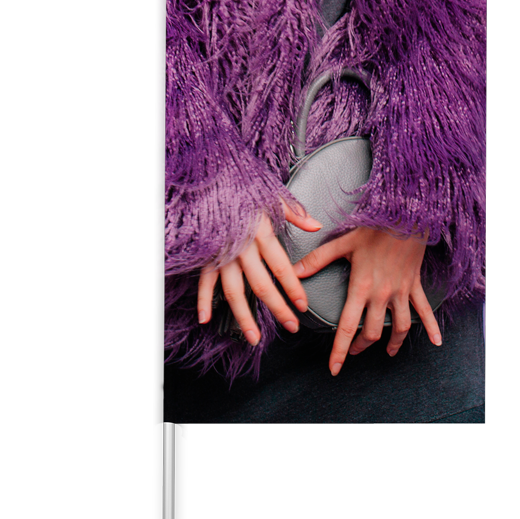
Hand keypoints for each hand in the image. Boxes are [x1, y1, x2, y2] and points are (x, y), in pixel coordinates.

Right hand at [197, 202, 320, 346]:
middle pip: (261, 286)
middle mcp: (242, 248)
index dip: (293, 288)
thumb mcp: (273, 196)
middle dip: (278, 308)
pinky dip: (202, 301)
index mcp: (261, 233)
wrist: (212, 181)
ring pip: (234, 292)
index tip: (302, 305)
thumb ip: (295, 213)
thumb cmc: (245, 190)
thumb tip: (317, 225)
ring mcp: (222, 255)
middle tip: (291, 326)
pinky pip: (204, 282)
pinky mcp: (207, 257)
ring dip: (244, 317)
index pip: (280, 267)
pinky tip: (206, 319)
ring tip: (254, 338)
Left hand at [293, 226, 440, 374]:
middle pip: (372, 332)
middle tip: (353, 351)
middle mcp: (382, 294)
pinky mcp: (413, 285)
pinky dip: (431, 327)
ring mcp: (400, 292)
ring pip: (399, 327)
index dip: (339, 350)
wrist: (406, 217)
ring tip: (387, 351)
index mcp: (362, 287)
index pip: (347, 326)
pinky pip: (424, 310)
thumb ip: (317, 259)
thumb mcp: (342, 243)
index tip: (334, 368)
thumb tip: (294, 272)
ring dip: (392, 343)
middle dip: (361, 346)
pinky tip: (436, 341)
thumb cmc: (374, 228)